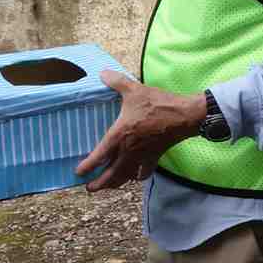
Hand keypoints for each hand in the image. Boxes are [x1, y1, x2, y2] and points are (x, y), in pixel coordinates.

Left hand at [77, 71, 204, 192]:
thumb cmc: (158, 104)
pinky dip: (137, 176)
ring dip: (115, 184)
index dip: (87, 166)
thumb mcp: (135, 89)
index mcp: (119, 135)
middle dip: (99, 184)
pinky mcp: (155, 157)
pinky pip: (144, 173)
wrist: (184, 116)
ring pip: (126, 177)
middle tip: (89, 188)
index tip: (78, 172)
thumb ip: (116, 82)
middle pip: (111, 174)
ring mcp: (143, 156)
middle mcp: (129, 150)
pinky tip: (134, 176)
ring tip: (108, 186)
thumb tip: (103, 73)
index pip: (99, 156)